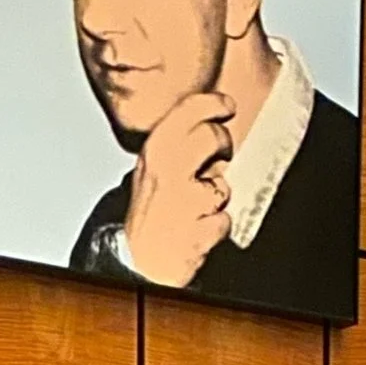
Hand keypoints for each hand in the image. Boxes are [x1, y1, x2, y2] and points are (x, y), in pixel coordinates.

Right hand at [119, 92, 234, 288]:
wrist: (136, 261)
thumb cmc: (149, 214)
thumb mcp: (152, 168)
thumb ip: (177, 144)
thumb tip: (209, 122)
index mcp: (155, 150)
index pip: (190, 110)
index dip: (215, 103)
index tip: (228, 105)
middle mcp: (167, 170)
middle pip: (212, 136)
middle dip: (223, 145)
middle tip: (222, 154)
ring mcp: (183, 202)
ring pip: (222, 185)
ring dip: (216, 199)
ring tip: (196, 209)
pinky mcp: (197, 231)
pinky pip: (224, 221)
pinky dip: (216, 228)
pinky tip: (198, 231)